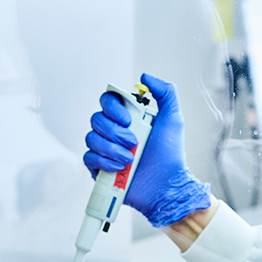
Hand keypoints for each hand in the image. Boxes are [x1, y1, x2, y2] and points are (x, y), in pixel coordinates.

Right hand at [84, 73, 210, 226]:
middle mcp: (113, 132)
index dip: (113, 108)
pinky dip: (104, 162)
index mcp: (127, 118)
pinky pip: (89, 158)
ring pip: (91, 138)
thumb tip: (145, 76)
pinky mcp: (99, 168)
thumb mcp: (173, 118)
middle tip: (133, 142)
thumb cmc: (170, 154)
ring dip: (111, 148)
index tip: (129, 120)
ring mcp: (105, 150)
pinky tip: (121, 168)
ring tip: (130, 159)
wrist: (167, 185)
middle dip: (114, 131)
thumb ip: (165, 92)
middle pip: (96, 119)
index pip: (107, 100)